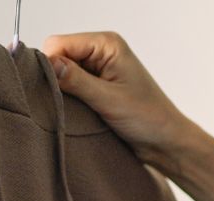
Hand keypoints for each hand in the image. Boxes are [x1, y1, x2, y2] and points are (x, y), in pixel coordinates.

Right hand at [41, 32, 190, 168]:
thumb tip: (47, 64)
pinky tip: (79, 111)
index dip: (50, 65)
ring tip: (79, 109)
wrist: (166, 142)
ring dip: (63, 92)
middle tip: (70, 102)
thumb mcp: (109, 99)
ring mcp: (97, 68)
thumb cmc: (149, 119)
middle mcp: (100, 51)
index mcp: (106, 44)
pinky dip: (68, 99)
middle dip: (56, 79)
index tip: (54, 89)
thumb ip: (75, 80)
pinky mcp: (95, 85)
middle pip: (57, 56)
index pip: (58, 44)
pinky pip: (68, 87)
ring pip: (60, 73)